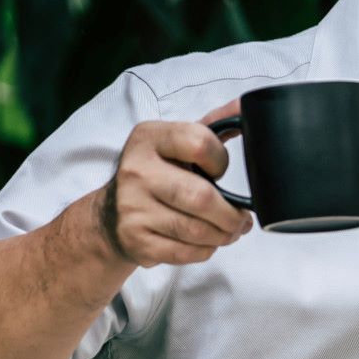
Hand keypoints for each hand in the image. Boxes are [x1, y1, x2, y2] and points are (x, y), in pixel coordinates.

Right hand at [93, 99, 251, 266]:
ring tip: (230, 231)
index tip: (220, 171)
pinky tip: (207, 242)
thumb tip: (248, 105)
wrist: (111, 216)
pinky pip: (185, 252)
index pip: (199, 142)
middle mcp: (135, 170)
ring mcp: (132, 208)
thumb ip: (213, 124)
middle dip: (231, 214)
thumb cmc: (157, 173)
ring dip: (224, 235)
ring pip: (196, 230)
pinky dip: (206, 250)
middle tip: (242, 219)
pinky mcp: (135, 241)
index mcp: (148, 137)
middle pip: (201, 197)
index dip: (220, 161)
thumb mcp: (176, 142)